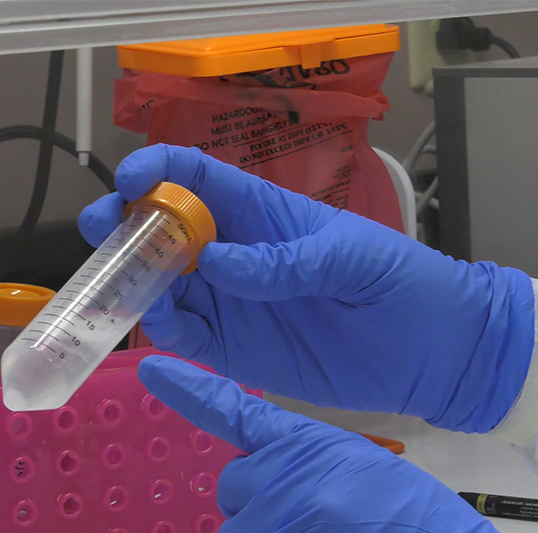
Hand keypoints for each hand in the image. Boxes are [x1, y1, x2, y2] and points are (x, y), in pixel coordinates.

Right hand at [80, 144, 533, 432]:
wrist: (433, 354)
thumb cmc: (403, 286)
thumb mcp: (353, 259)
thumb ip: (286, 261)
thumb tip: (216, 262)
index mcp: (264, 214)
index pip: (198, 179)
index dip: (158, 172)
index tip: (132, 183)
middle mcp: (236, 255)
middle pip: (163, 231)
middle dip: (125, 226)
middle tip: (104, 235)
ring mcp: (232, 304)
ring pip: (163, 285)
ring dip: (136, 281)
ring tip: (128, 286)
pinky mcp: (235, 350)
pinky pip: (185, 335)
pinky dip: (163, 327)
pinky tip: (162, 323)